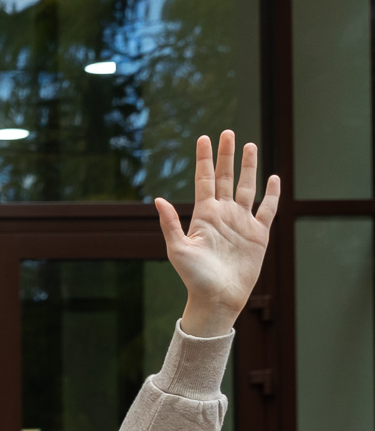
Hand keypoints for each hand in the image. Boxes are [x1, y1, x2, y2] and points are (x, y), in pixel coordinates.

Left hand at [157, 132, 276, 337]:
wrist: (218, 297)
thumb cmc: (194, 277)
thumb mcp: (178, 250)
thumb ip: (169, 224)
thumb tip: (157, 199)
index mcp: (203, 215)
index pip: (204, 180)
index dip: (205, 159)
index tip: (203, 138)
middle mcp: (223, 214)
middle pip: (225, 177)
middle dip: (227, 155)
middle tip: (228, 132)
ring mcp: (242, 222)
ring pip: (246, 187)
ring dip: (248, 168)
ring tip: (250, 146)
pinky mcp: (259, 234)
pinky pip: (268, 209)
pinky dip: (271, 194)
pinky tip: (273, 178)